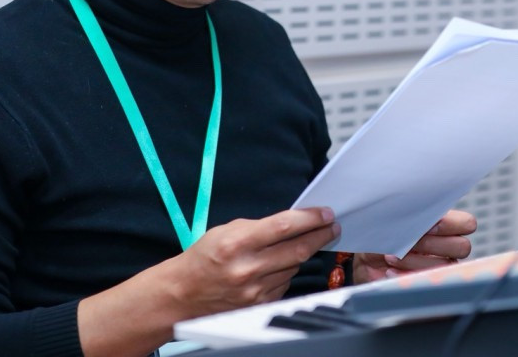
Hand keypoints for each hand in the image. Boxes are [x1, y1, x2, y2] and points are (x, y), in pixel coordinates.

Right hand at [169, 207, 339, 316]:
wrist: (184, 293)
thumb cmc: (204, 256)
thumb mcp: (227, 230)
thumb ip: (259, 227)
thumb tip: (290, 223)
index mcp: (238, 243)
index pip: (283, 227)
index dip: (309, 219)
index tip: (325, 213)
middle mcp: (249, 268)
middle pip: (297, 249)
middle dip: (319, 235)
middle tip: (332, 226)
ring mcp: (255, 290)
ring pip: (293, 267)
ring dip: (304, 253)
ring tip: (309, 241)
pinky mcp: (259, 305)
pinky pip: (285, 284)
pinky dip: (289, 271)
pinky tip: (284, 263)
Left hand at [353, 209, 476, 282]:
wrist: (361, 258)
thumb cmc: (379, 233)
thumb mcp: (390, 219)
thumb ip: (410, 214)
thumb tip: (423, 219)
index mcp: (441, 224)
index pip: (467, 223)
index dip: (451, 224)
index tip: (427, 226)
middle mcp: (445, 247)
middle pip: (462, 246)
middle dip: (431, 244)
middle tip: (408, 243)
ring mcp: (438, 268)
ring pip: (444, 266)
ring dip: (414, 261)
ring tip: (390, 257)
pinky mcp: (427, 285)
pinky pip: (429, 285)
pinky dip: (406, 277)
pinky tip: (390, 271)